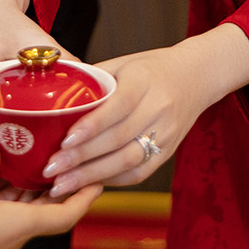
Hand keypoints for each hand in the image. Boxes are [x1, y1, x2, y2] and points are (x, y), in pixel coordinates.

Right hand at [0, 142, 101, 248]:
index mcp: (21, 226)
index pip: (68, 214)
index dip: (86, 195)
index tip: (99, 177)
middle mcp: (14, 240)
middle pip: (46, 211)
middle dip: (56, 185)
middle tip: (63, 159)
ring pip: (21, 214)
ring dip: (27, 190)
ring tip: (28, 161)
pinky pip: (1, 219)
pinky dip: (5, 199)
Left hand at [45, 24, 248, 196]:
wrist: (197, 76)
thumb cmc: (151, 68)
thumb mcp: (123, 63)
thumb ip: (93, 81)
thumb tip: (55, 100)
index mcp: (145, 80)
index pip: (119, 106)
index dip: (92, 125)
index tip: (64, 140)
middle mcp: (160, 108)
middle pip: (119, 138)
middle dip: (82, 158)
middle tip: (51, 169)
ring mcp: (167, 133)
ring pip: (127, 161)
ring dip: (91, 176)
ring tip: (61, 185)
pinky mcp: (168, 152)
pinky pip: (137, 173)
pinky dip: (110, 180)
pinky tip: (86, 184)